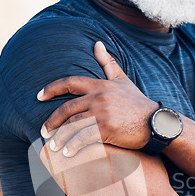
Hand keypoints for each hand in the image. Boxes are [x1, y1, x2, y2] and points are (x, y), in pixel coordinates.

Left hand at [38, 41, 158, 155]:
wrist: (156, 123)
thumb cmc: (138, 104)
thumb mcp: (123, 80)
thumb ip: (108, 63)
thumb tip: (97, 43)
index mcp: (100, 85)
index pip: (69, 82)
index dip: (51, 88)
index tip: (38, 96)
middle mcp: (99, 97)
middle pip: (66, 107)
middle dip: (52, 120)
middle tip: (43, 131)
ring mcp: (102, 113)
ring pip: (72, 124)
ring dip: (60, 136)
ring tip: (53, 145)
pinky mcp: (107, 128)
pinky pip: (83, 137)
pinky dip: (73, 145)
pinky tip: (68, 152)